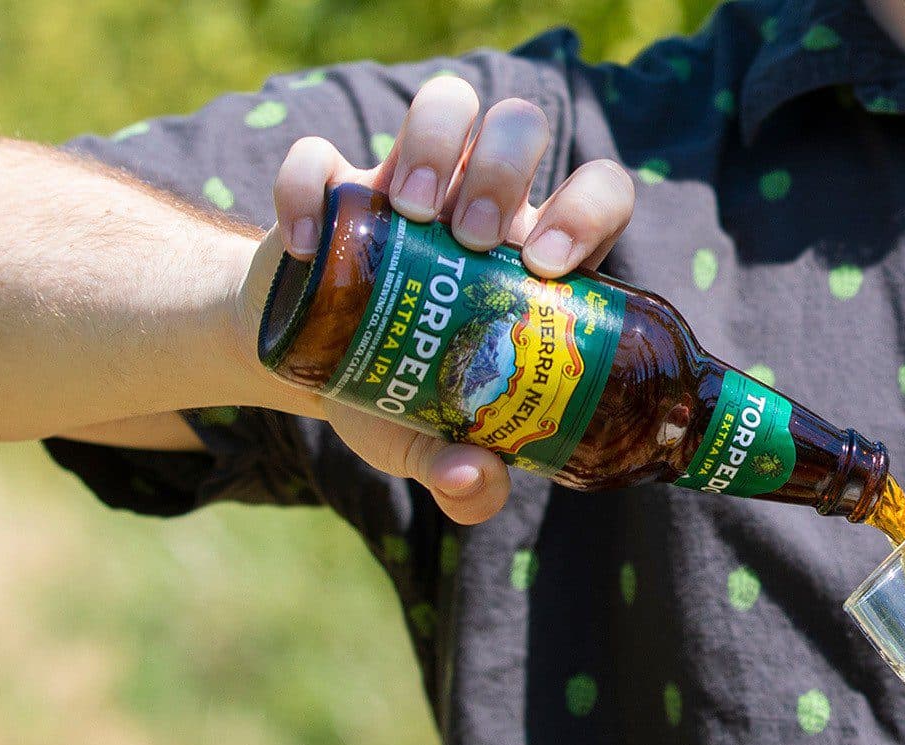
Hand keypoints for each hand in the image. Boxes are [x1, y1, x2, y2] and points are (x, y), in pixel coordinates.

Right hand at [235, 76, 635, 523]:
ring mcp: (410, 183)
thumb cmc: (397, 397)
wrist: (307, 372)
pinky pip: (322, 152)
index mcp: (534, 256)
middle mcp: (483, 205)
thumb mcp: (432, 444)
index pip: (598, 195)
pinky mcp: (335, 183)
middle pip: (522, 127)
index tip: (545, 266)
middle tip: (468, 240)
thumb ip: (466, 479)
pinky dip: (310, 184)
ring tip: (406, 213)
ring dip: (431, 144)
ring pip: (448, 104)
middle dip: (502, 170)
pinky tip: (306, 246)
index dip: (587, 209)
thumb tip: (479, 480)